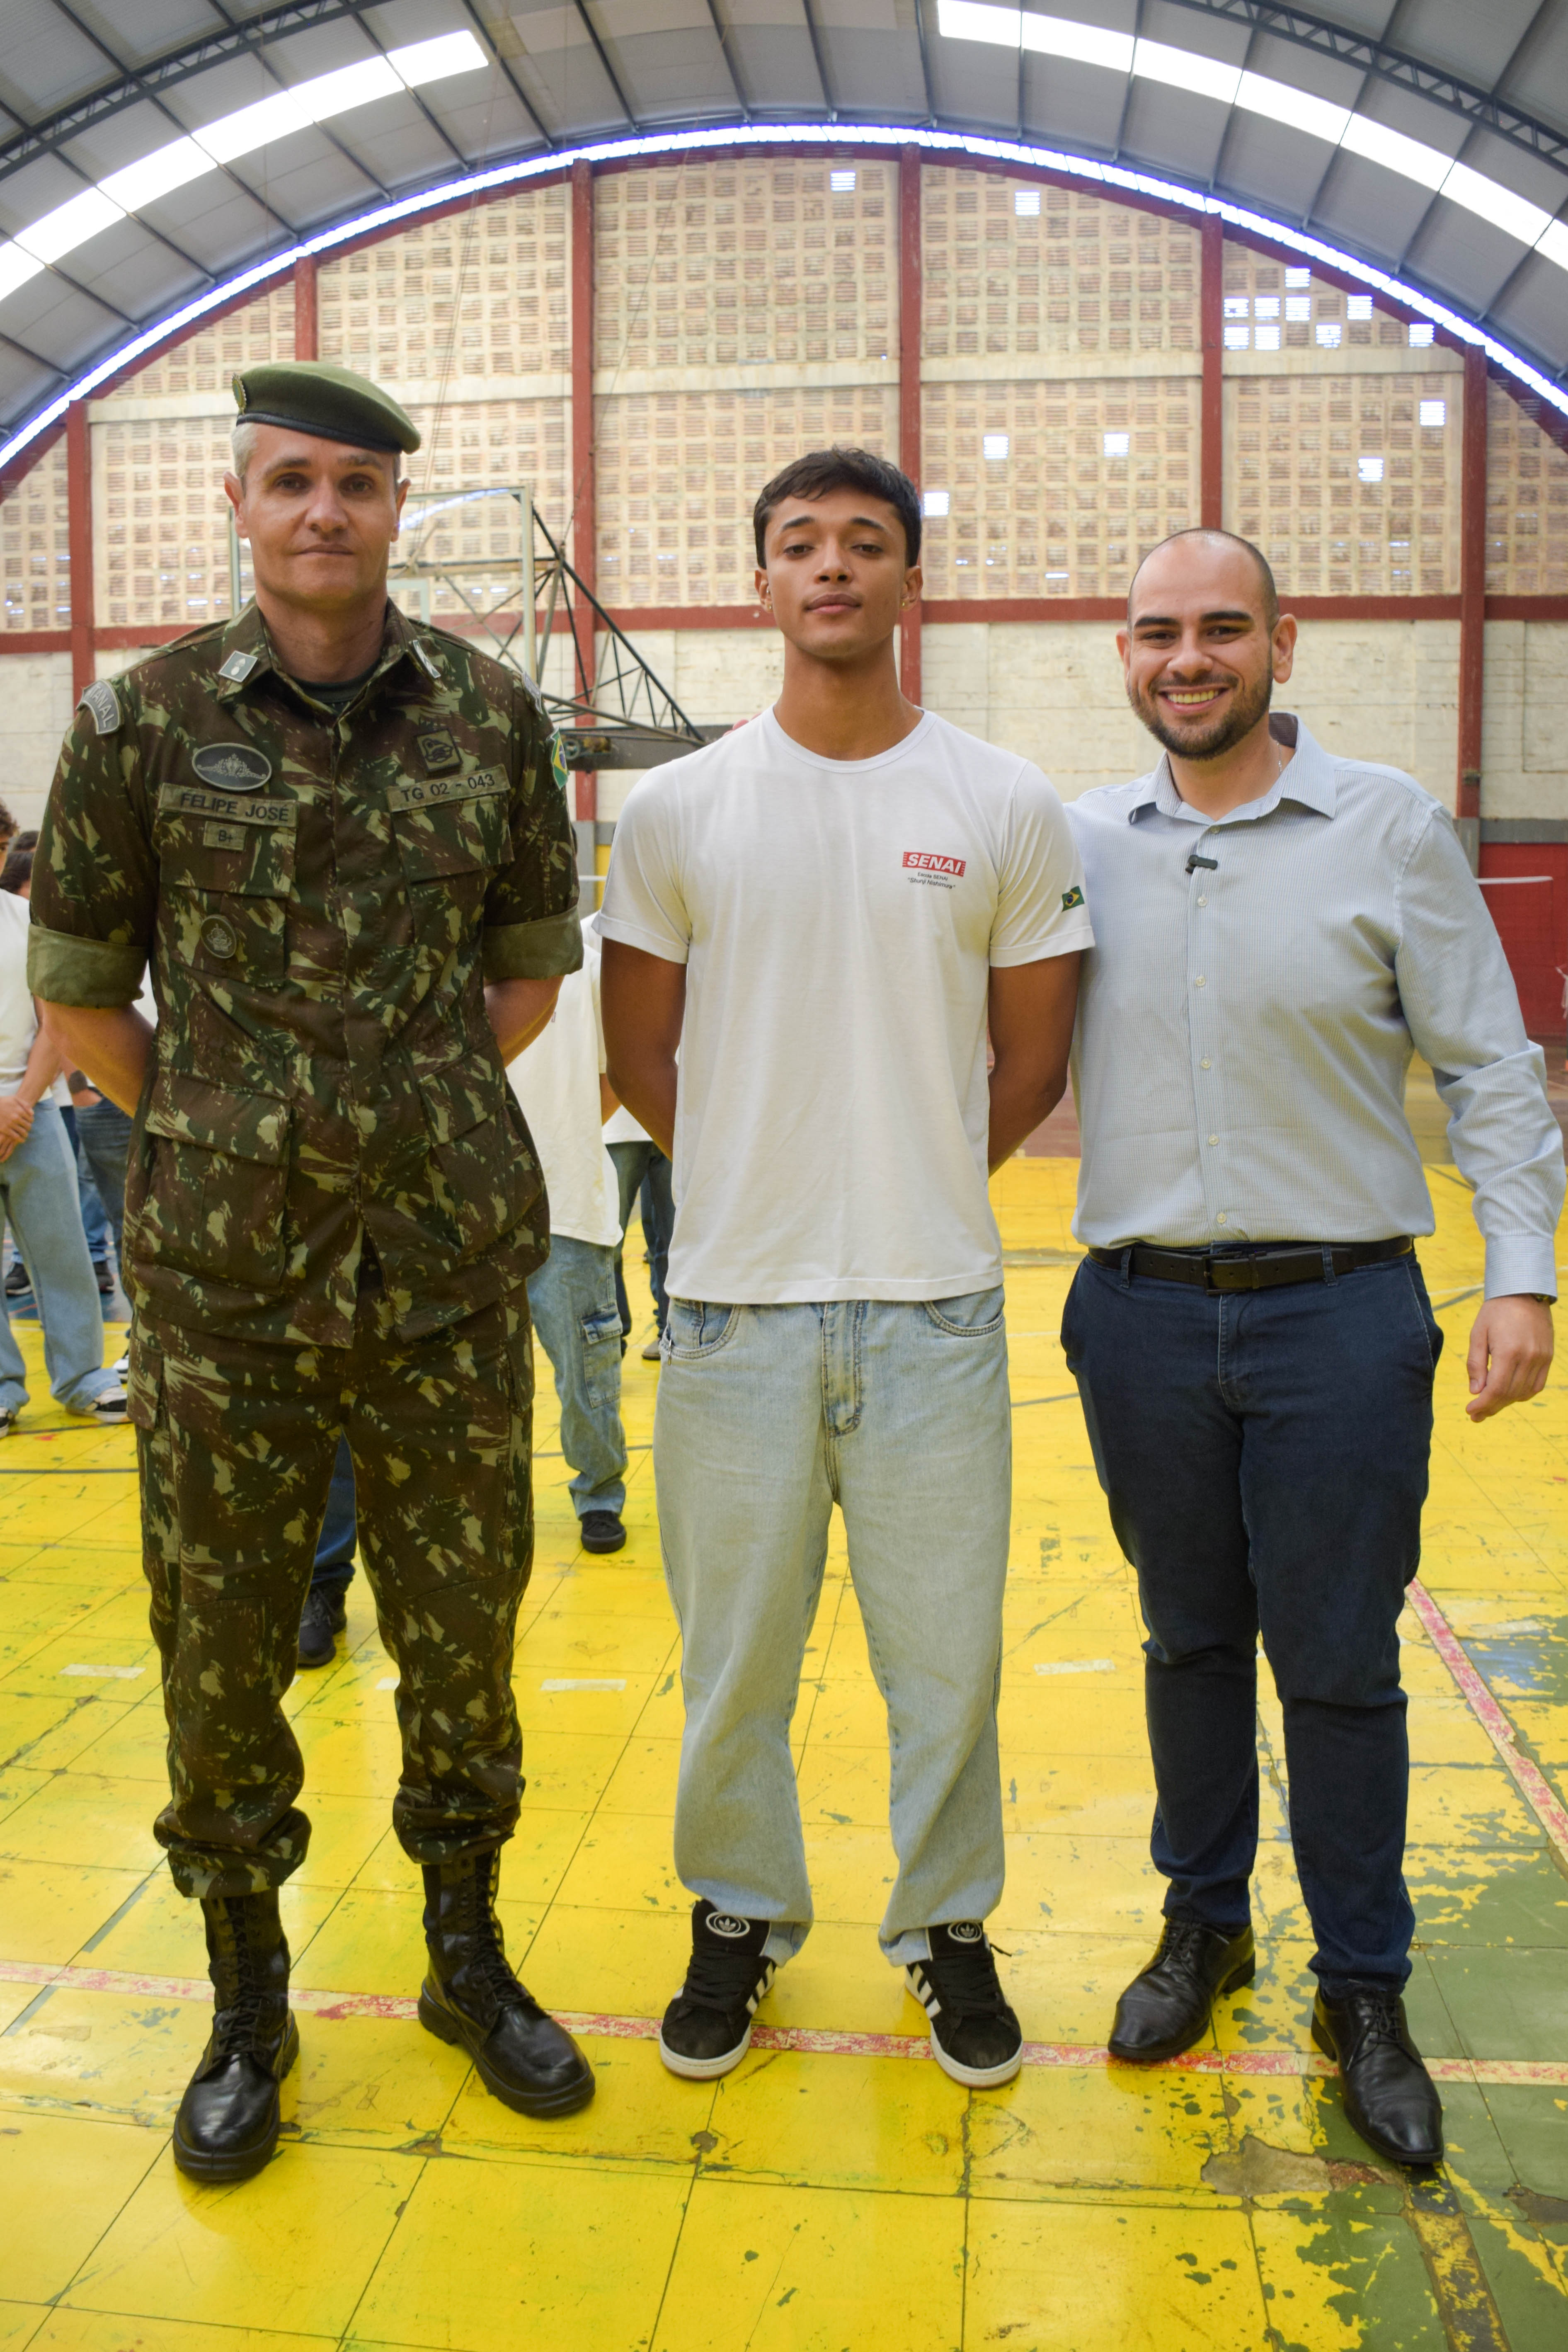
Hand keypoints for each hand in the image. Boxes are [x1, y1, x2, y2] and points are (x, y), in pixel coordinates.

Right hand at [0, 1094, 32, 1163]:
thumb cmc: (3, 1102)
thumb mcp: (14, 1099)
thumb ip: (25, 1104)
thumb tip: (32, 1114)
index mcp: (19, 1110)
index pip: (31, 1119)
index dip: (31, 1121)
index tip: (29, 1122)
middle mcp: (16, 1117)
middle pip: (28, 1126)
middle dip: (28, 1128)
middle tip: (27, 1129)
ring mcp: (10, 1124)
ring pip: (23, 1132)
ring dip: (25, 1134)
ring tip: (25, 1135)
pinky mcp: (5, 1129)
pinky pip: (16, 1136)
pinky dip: (20, 1139)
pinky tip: (21, 1140)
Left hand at [1465, 1295, 1553, 1420]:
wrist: (1523, 1292)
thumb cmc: (1496, 1311)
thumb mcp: (1478, 1334)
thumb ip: (1476, 1364)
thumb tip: (1476, 1391)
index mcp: (1509, 1352)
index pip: (1496, 1389)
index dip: (1483, 1404)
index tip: (1470, 1411)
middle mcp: (1529, 1357)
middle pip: (1510, 1394)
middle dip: (1491, 1407)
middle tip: (1476, 1415)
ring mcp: (1542, 1358)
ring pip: (1524, 1392)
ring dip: (1506, 1403)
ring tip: (1489, 1405)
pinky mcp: (1548, 1357)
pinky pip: (1537, 1385)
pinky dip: (1522, 1394)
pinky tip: (1509, 1395)